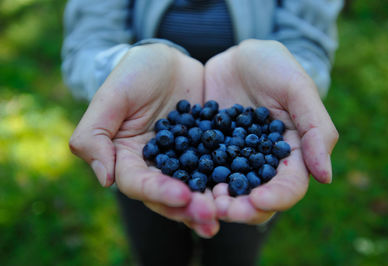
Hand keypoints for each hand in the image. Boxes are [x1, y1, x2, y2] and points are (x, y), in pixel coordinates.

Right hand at [69, 44, 218, 237]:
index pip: (137, 183)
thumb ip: (95, 133)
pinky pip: (215, 170)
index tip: (182, 196)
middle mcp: (154, 167)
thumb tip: (105, 179)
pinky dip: (227, 182)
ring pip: (192, 190)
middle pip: (167, 196)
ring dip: (208, 205)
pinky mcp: (205, 153)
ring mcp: (181, 162)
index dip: (158, 192)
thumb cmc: (135, 73)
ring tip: (226, 213)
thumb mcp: (112, 95)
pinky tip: (243, 191)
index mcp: (127, 157)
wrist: (169, 61)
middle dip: (187, 208)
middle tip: (211, 217)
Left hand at [204, 40, 338, 223]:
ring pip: (230, 191)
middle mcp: (264, 163)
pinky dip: (196, 182)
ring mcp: (235, 160)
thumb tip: (325, 177)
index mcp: (292, 153)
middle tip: (223, 209)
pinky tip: (185, 184)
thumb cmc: (273, 66)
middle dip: (243, 208)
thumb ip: (316, 128)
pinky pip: (203, 172)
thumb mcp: (297, 87)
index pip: (290, 185)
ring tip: (204, 201)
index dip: (276, 197)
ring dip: (218, 202)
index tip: (258, 201)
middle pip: (258, 197)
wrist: (237, 56)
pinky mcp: (210, 152)